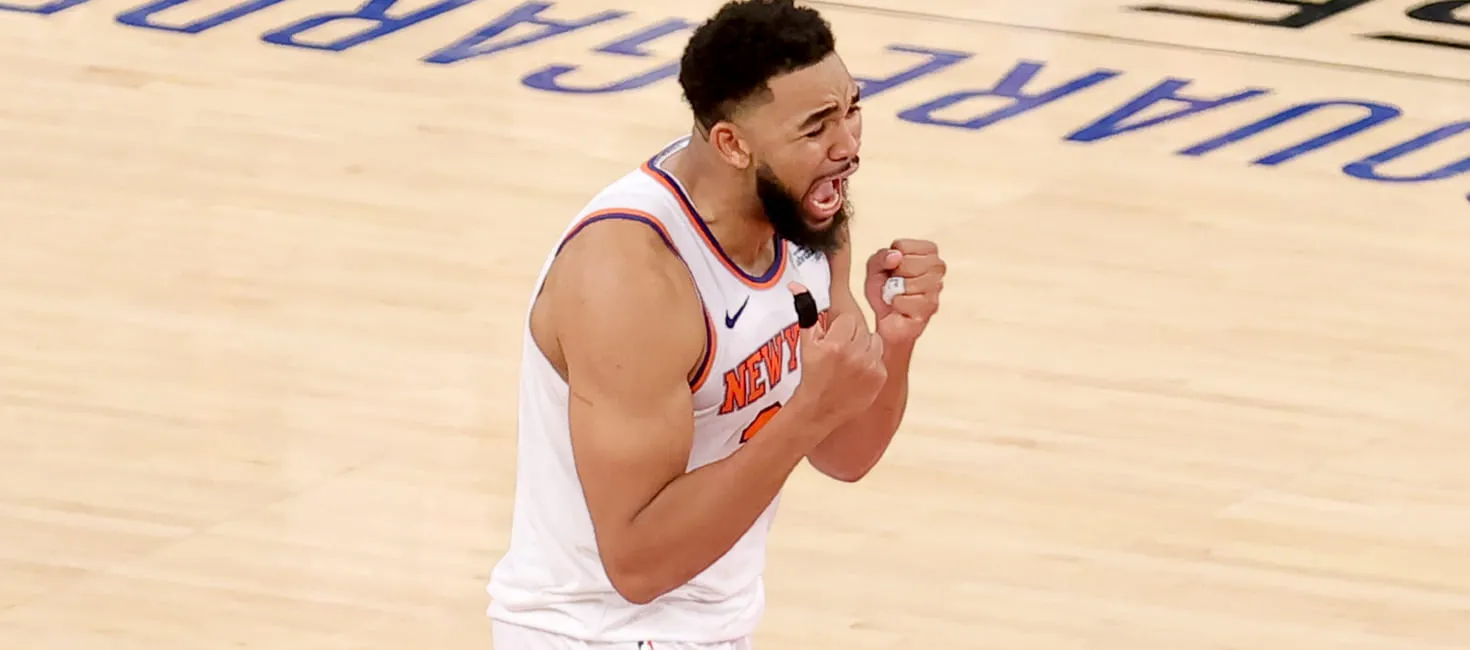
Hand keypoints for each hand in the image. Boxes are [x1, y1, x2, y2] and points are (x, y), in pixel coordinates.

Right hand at [788, 282, 886, 427]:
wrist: (819, 410)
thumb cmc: (811, 375)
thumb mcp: (806, 343)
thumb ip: (805, 311)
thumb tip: (797, 286)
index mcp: (836, 344)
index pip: (848, 319)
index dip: (838, 328)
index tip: (832, 340)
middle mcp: (855, 355)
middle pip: (862, 328)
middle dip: (851, 335)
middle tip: (840, 350)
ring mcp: (870, 367)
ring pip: (874, 340)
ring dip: (864, 346)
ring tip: (849, 360)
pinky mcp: (880, 377)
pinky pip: (880, 358)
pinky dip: (871, 362)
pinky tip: (857, 372)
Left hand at [864, 239, 944, 346]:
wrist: (886, 320)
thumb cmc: (885, 290)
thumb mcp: (875, 269)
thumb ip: (881, 257)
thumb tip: (895, 256)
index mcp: (928, 251)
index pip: (901, 246)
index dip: (889, 259)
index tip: (892, 269)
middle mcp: (938, 266)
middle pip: (906, 264)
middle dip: (893, 276)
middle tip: (895, 284)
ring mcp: (937, 287)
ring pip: (908, 284)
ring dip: (894, 291)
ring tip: (898, 295)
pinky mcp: (931, 307)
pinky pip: (904, 301)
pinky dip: (896, 305)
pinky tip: (900, 307)